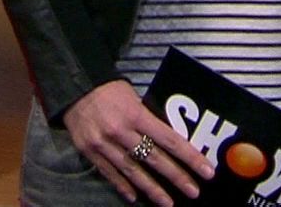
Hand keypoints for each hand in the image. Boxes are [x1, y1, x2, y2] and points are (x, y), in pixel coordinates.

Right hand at [62, 79, 216, 205]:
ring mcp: (103, 143)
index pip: (169, 139)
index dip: (190, 157)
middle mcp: (120, 131)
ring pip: (133, 171)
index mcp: (135, 114)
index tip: (206, 171)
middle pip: (154, 158)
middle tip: (193, 191)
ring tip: (168, 203)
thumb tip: (170, 141)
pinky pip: (109, 172)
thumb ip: (149, 119)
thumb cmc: (108, 89)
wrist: (74, 85)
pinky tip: (134, 197)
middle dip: (176, 177)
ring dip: (152, 189)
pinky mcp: (89, 151)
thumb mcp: (134, 97)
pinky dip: (123, 185)